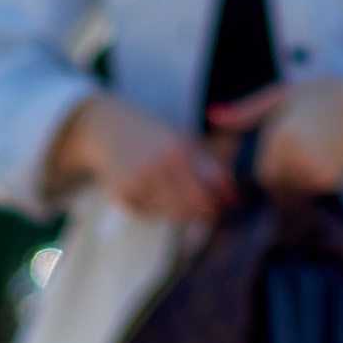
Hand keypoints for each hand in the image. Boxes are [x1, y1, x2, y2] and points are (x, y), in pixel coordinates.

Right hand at [51, 91, 232, 223]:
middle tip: (203, 210)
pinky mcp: (123, 195)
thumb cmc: (154, 134)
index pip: (204, 195)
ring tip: (173, 192)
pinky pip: (149, 213)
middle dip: (199, 214)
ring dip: (178, 210)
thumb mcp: (184, 139)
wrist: (108, 128)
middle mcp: (158, 166)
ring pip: (170, 214)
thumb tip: (234, 199)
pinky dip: (156, 207)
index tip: (218, 207)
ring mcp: (138, 182)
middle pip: (188, 209)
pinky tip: (149, 189)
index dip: (214, 206)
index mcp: (179, 149)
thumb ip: (211, 166)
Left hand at [208, 73, 342, 196]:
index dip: (260, 167)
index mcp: (281, 136)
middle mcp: (296, 158)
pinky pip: (306, 190)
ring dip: (292, 178)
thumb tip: (211, 117)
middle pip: (271, 184)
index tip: (274, 154)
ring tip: (312, 148)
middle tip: (301, 148)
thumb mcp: (282, 95)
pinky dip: (309, 180)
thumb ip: (246, 112)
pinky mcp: (328, 182)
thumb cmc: (323, 94)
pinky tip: (323, 156)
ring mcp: (313, 172)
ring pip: (288, 190)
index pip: (257, 173)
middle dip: (277, 173)